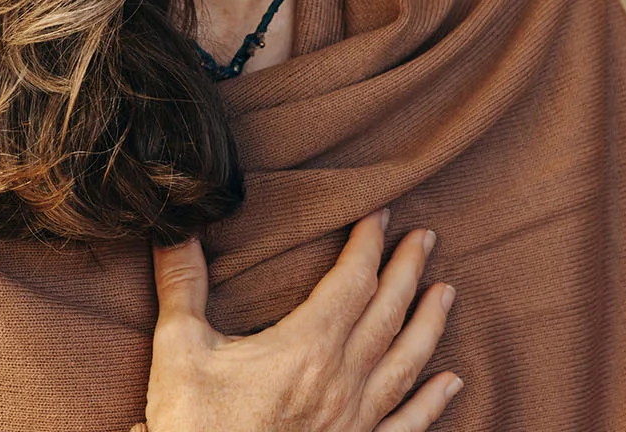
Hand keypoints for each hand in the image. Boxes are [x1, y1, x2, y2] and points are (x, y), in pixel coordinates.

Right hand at [139, 208, 460, 431]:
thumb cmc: (194, 425)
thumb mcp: (179, 348)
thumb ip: (181, 284)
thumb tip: (173, 227)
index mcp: (306, 348)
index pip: (351, 282)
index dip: (368, 245)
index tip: (379, 214)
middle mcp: (341, 382)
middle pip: (386, 314)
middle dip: (406, 271)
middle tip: (425, 238)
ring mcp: (354, 422)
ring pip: (405, 363)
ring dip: (428, 325)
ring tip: (446, 292)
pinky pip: (407, 425)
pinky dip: (432, 403)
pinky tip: (452, 384)